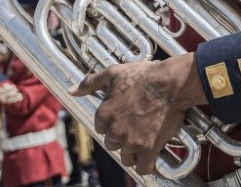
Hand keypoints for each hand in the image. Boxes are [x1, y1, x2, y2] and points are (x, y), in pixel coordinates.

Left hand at [72, 53, 205, 174]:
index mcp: (103, 115)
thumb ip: (90, 82)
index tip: (125, 117)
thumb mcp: (113, 73)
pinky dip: (147, 165)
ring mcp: (131, 142)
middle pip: (113, 144)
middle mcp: (114, 131)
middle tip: (137, 127)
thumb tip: (72, 91)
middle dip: (123, 138)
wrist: (169, 83)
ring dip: (134, 152)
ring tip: (145, 141)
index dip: (113, 124)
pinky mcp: (148, 149)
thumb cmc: (143, 75)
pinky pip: (143, 167)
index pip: (101, 129)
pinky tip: (151, 159)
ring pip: (127, 157)